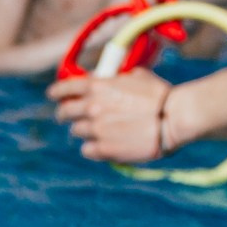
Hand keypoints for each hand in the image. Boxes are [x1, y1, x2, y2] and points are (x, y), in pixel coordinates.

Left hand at [46, 68, 178, 161]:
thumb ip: (116, 79)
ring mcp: (96, 130)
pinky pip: (87, 150)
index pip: (64, 88)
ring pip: (77, 132)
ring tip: (97, 131)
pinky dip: (92, 148)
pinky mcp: (103, 150)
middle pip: (64, 112)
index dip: (56, 92)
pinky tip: (102, 145)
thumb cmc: (160, 95)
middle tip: (68, 117)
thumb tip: (110, 79)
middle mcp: (91, 107)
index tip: (53, 96)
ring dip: (84, 130)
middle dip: (65, 114)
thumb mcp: (136, 76)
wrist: (173, 118)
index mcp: (97, 86)